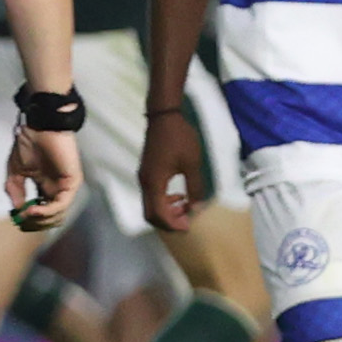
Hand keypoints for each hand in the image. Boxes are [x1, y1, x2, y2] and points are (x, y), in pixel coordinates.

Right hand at [7, 126, 81, 232]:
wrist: (39, 126)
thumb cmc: (29, 143)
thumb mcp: (15, 172)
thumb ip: (16, 191)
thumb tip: (17, 209)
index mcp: (46, 187)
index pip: (42, 214)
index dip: (30, 221)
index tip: (17, 221)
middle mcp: (57, 189)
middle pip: (51, 219)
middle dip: (35, 224)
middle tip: (22, 221)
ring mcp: (66, 187)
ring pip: (57, 216)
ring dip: (40, 220)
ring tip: (26, 215)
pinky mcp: (72, 183)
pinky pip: (61, 205)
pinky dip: (47, 211)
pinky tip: (34, 210)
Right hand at [138, 107, 203, 232]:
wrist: (164, 116)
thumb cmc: (179, 138)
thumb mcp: (192, 164)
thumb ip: (195, 187)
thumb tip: (197, 206)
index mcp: (154, 182)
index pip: (158, 214)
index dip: (172, 224)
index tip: (188, 225)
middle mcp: (145, 183)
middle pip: (150, 214)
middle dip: (168, 222)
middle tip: (186, 220)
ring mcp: (144, 177)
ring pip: (150, 206)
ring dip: (166, 212)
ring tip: (185, 207)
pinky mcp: (147, 173)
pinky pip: (151, 196)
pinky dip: (163, 202)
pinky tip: (178, 196)